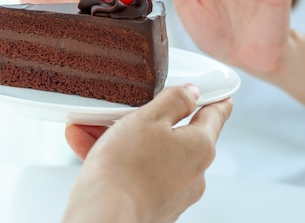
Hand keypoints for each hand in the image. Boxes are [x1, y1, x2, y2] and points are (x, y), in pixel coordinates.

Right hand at [63, 86, 232, 222]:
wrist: (104, 216)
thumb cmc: (125, 168)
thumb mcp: (148, 118)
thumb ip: (174, 100)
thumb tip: (191, 94)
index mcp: (199, 146)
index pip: (215, 116)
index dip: (215, 100)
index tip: (218, 94)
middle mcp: (193, 173)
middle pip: (175, 134)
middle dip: (147, 118)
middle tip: (124, 106)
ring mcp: (173, 192)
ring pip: (150, 153)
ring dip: (122, 138)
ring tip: (90, 125)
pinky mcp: (151, 205)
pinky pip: (136, 173)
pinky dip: (115, 159)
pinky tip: (85, 143)